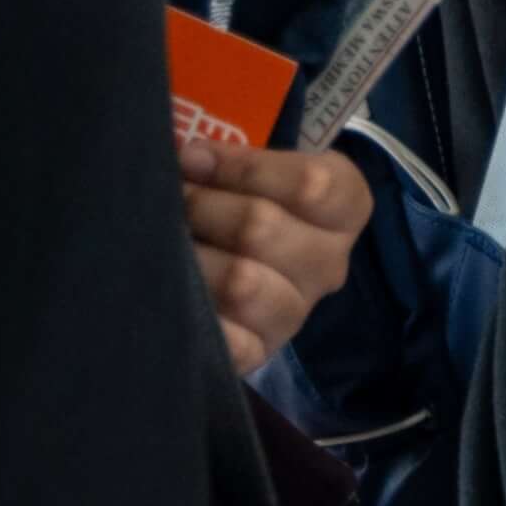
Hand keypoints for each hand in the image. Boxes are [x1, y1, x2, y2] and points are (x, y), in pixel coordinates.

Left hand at [185, 145, 376, 378]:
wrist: (232, 264)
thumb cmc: (240, 201)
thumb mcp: (253, 171)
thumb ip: (230, 158)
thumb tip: (180, 154)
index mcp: (343, 210)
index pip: (312, 184)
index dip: (243, 167)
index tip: (195, 158)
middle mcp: (329, 263)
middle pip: (262, 228)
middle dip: (199, 206)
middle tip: (167, 198)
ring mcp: (296, 311)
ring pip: (241, 281)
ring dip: (188, 257)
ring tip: (163, 244)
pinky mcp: (259, 352)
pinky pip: (230, 342)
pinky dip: (196, 317)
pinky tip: (172, 296)